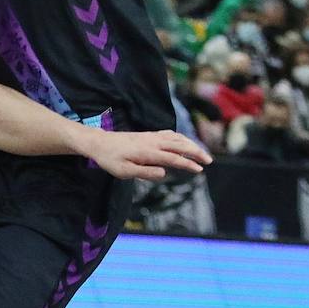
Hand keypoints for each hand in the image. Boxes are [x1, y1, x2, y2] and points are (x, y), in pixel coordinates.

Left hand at [84, 129, 211, 180]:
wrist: (99, 142)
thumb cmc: (110, 159)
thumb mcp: (124, 171)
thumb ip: (144, 172)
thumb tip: (164, 173)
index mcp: (148, 152)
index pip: (174, 158)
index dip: (188, 164)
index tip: (199, 170)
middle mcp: (152, 142)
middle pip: (180, 145)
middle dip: (196, 152)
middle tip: (209, 161)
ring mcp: (151, 136)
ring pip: (177, 138)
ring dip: (191, 144)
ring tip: (201, 153)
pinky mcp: (148, 134)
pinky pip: (170, 134)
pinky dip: (181, 138)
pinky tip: (185, 143)